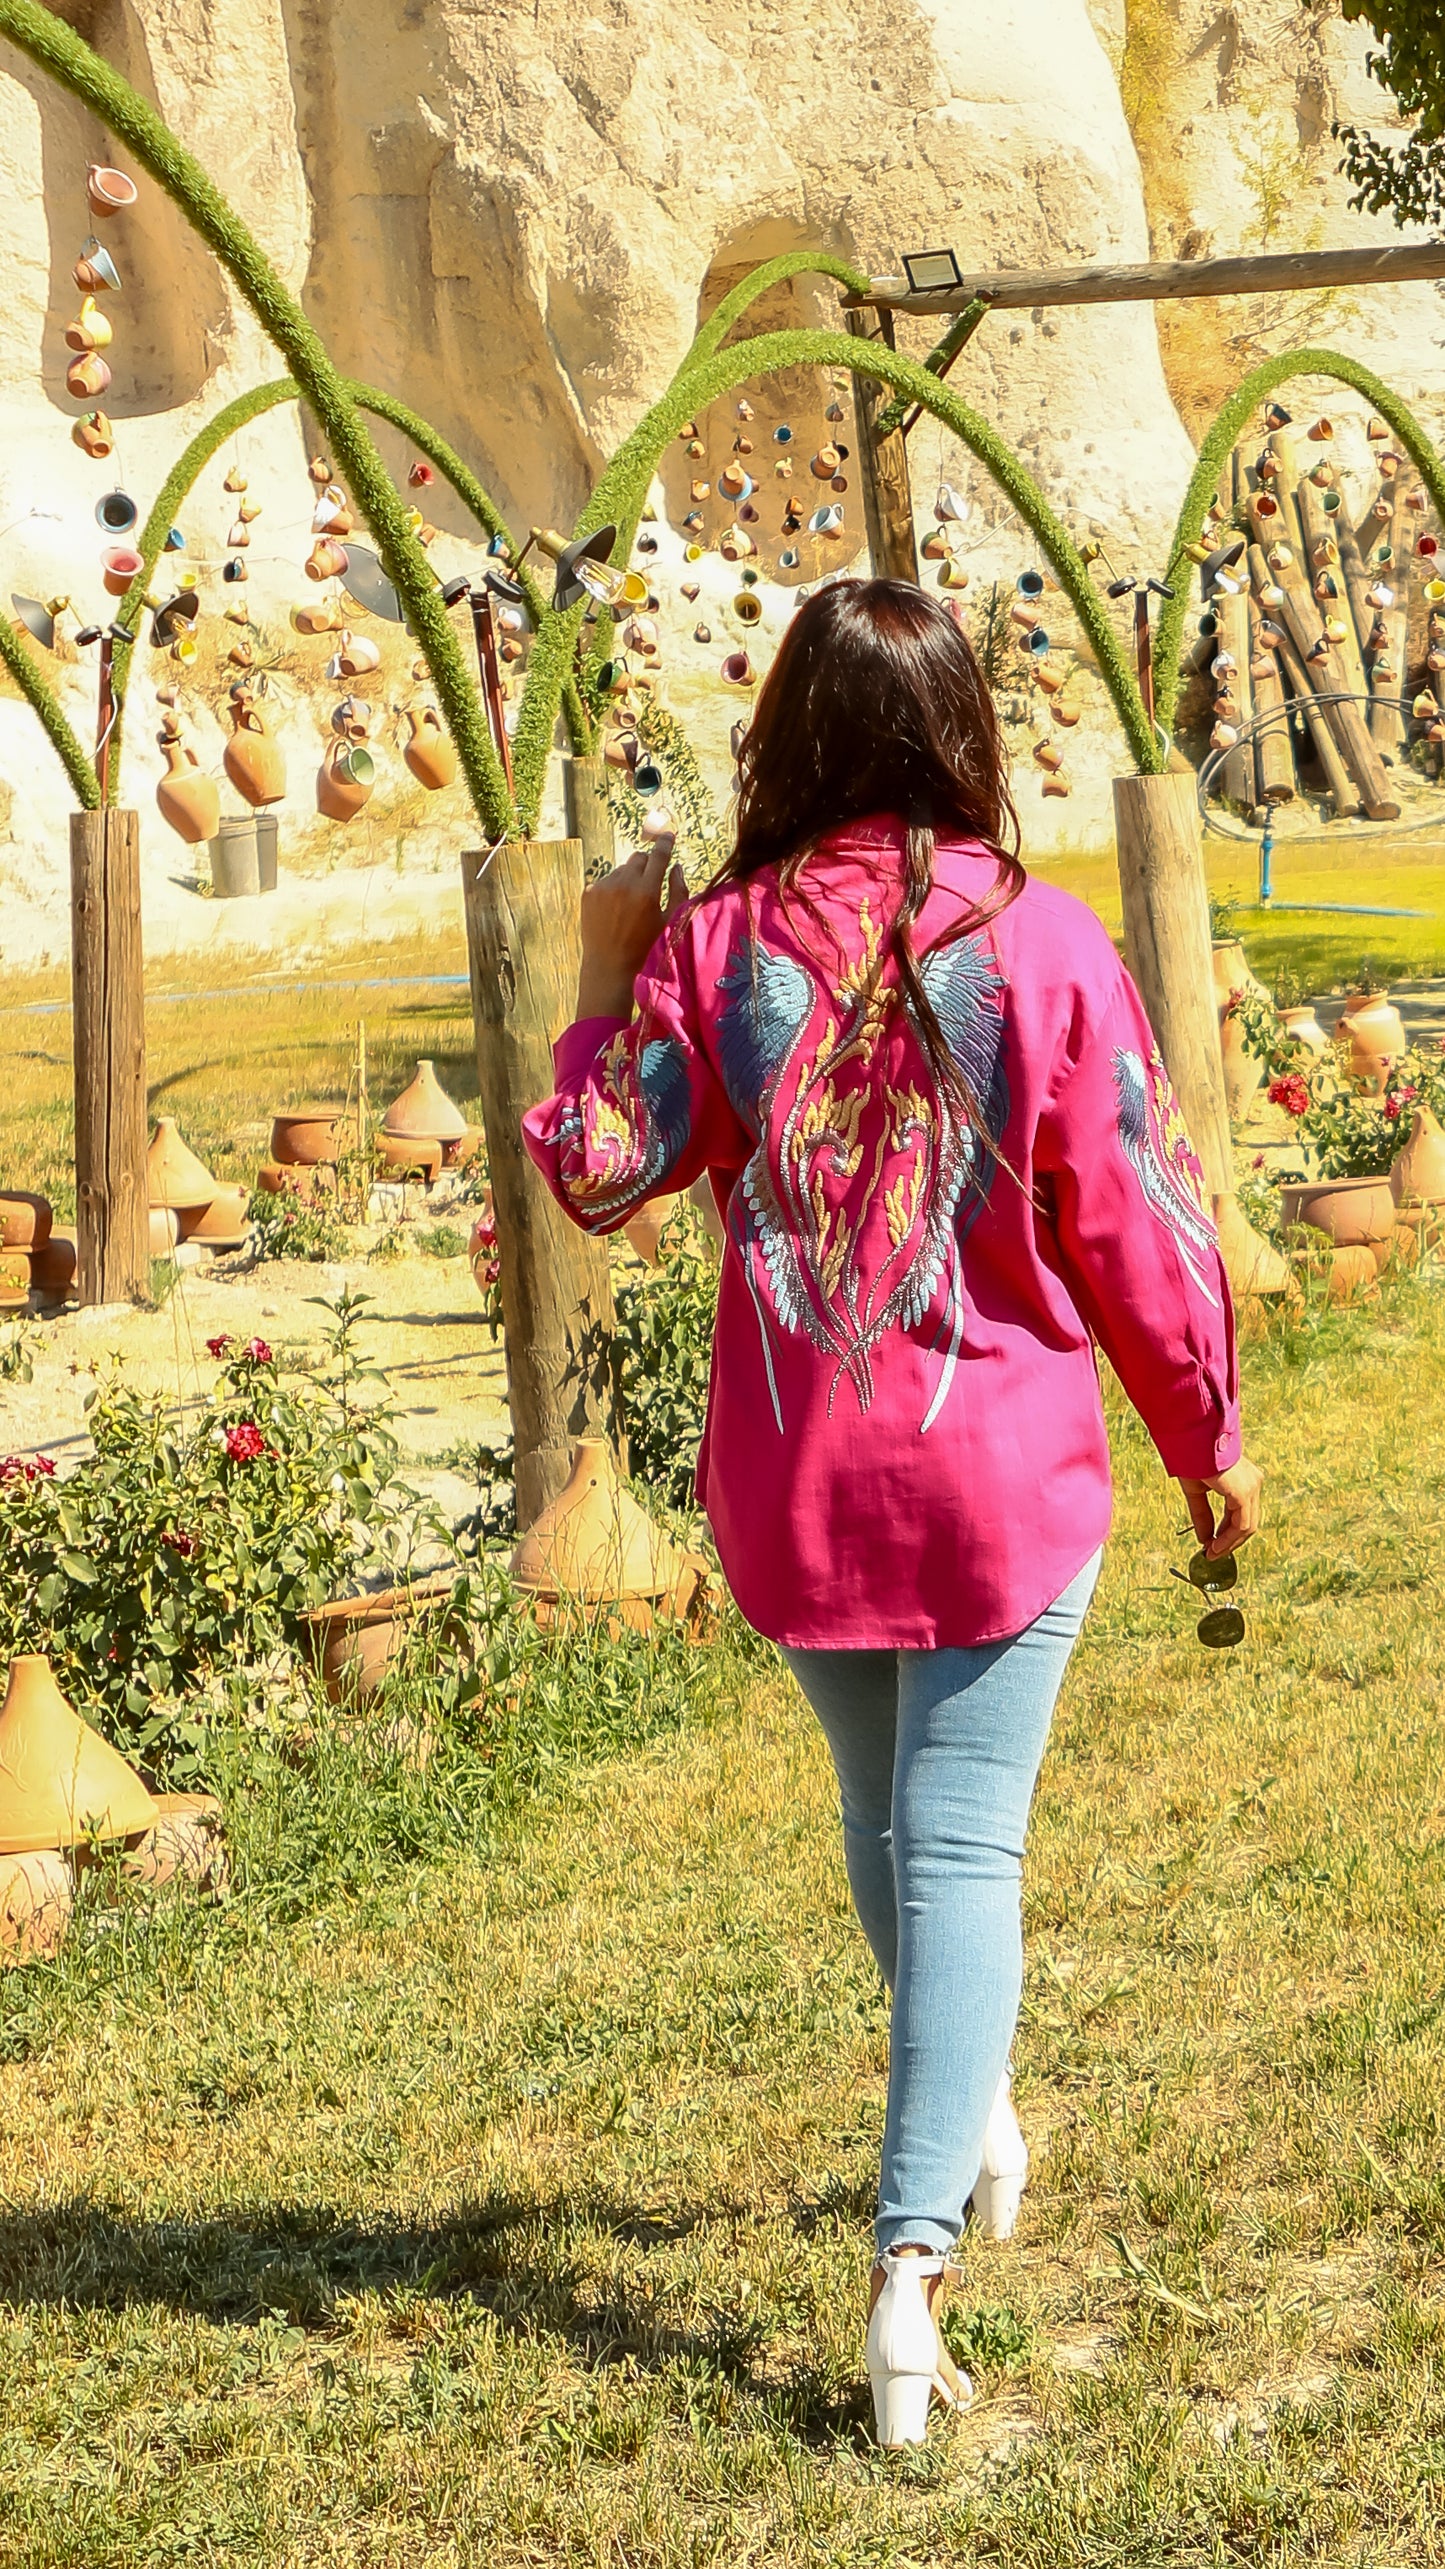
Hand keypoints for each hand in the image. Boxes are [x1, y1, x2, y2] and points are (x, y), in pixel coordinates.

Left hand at [576, 841, 688, 1019]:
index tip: (668, 835)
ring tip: (628, 906)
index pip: (658, 856)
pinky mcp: (588, 892)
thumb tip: (676, 866)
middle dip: (646, 865)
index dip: (665, 843)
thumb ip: (678, 891)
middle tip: (648, 884)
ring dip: (628, 878)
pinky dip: (612, 889)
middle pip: (639, 857)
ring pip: (621, 869)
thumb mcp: (669, 921)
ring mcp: (603, 886)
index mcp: (647, 891)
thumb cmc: (645, 946)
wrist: (609, 965)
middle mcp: (624, 884)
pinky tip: (614, 910)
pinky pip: (605, 880)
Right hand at [1177, 1455, 1262, 1559]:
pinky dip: (1228, 1539)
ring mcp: (1251, 1488)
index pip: (1242, 1513)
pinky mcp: (1243, 1493)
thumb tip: (1204, 1540)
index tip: (1212, 1546)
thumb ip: (1203, 1514)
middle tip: (1213, 1553)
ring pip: (1247, 1526)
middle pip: (1248, 1522)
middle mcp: (1253, 1483)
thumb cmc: (1192, 1458)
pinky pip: (1241, 1525)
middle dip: (1230, 1541)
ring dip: (1229, 1543)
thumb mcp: (1197, 1492)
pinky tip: (1214, 1545)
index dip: (1228, 1533)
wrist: (1190, 1441)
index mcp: (1245, 1479)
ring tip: (1212, 1553)